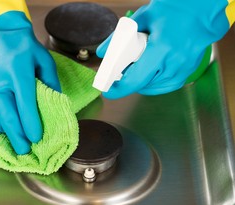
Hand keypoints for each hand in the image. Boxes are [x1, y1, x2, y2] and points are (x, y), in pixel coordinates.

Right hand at [0, 11, 60, 153]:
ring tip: (18, 141)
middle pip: (8, 117)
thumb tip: (56, 104)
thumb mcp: (44, 60)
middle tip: (25, 151)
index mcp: (17, 73)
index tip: (36, 138)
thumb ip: (51, 82)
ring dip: (8, 133)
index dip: (31, 124)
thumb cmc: (24, 50)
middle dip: (18, 137)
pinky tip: (6, 127)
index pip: (25, 104)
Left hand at [96, 0, 229, 98]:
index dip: (119, 89)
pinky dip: (155, 83)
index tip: (108, 91)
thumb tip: (103, 52)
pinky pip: (167, 85)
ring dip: (141, 81)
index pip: (135, 80)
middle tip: (119, 73)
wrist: (204, 7)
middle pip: (142, 84)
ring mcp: (184, 68)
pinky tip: (149, 74)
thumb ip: (120, 36)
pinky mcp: (189, 70)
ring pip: (154, 87)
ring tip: (137, 66)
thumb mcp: (143, 17)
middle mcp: (174, 62)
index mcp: (161, 49)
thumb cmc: (176, 7)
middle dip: (127, 82)